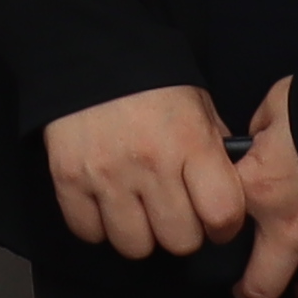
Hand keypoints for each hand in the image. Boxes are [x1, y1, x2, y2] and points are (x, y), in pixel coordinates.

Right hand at [45, 83, 252, 265]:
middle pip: (180, 241)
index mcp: (190, 142)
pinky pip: (90, 233)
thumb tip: (228, 192)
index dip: (225, 227)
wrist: (89, 50)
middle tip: (176, 213)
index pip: (223, 214)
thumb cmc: (152, 81)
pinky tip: (108, 205)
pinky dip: (100, 227)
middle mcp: (150, 164)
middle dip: (183, 232)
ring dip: (142, 235)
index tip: (217, 221)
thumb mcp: (198, 105)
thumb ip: (214, 150)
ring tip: (140, 211)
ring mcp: (106, 175)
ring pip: (135, 247)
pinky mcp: (69, 180)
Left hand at [231, 90, 297, 297]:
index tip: (221, 240)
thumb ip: (263, 126)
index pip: (219, 232)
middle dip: (255, 294)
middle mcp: (290, 230)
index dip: (217, 238)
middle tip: (253, 289)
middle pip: (262, 290)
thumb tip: (259, 139)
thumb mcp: (281, 103)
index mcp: (259, 191)